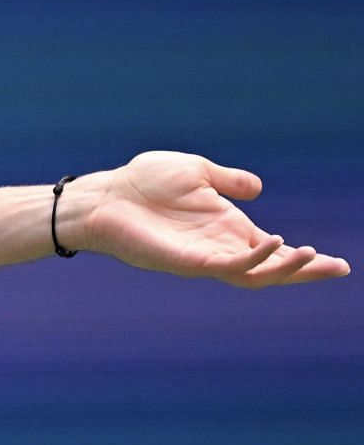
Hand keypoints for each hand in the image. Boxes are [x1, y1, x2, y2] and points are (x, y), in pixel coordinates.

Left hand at [64, 152, 349, 287]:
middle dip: (305, 270)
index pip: (270, 248)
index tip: (333, 260)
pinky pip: (227, 265)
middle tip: (340, 268)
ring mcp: (204, 256)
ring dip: (286, 268)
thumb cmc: (143, 182)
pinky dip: (253, 257)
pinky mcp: (187, 261)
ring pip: (255, 274)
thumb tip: (258, 189)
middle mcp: (219, 245)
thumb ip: (228, 180)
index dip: (299, 255)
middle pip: (270, 267)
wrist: (106, 195)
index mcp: (224, 227)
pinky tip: (273, 241)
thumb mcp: (196, 171)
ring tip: (314, 257)